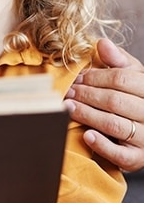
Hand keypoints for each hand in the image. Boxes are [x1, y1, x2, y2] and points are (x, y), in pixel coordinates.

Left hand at [65, 38, 143, 170]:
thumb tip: (102, 43)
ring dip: (87, 115)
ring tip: (68, 107)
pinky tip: (86, 135)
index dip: (95, 77)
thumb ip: (117, 60)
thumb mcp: (132, 76)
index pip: (121, 79)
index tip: (76, 77)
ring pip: (114, 124)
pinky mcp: (138, 159)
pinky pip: (121, 154)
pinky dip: (102, 145)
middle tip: (66, 91)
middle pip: (114, 101)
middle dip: (86, 94)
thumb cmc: (134, 98)